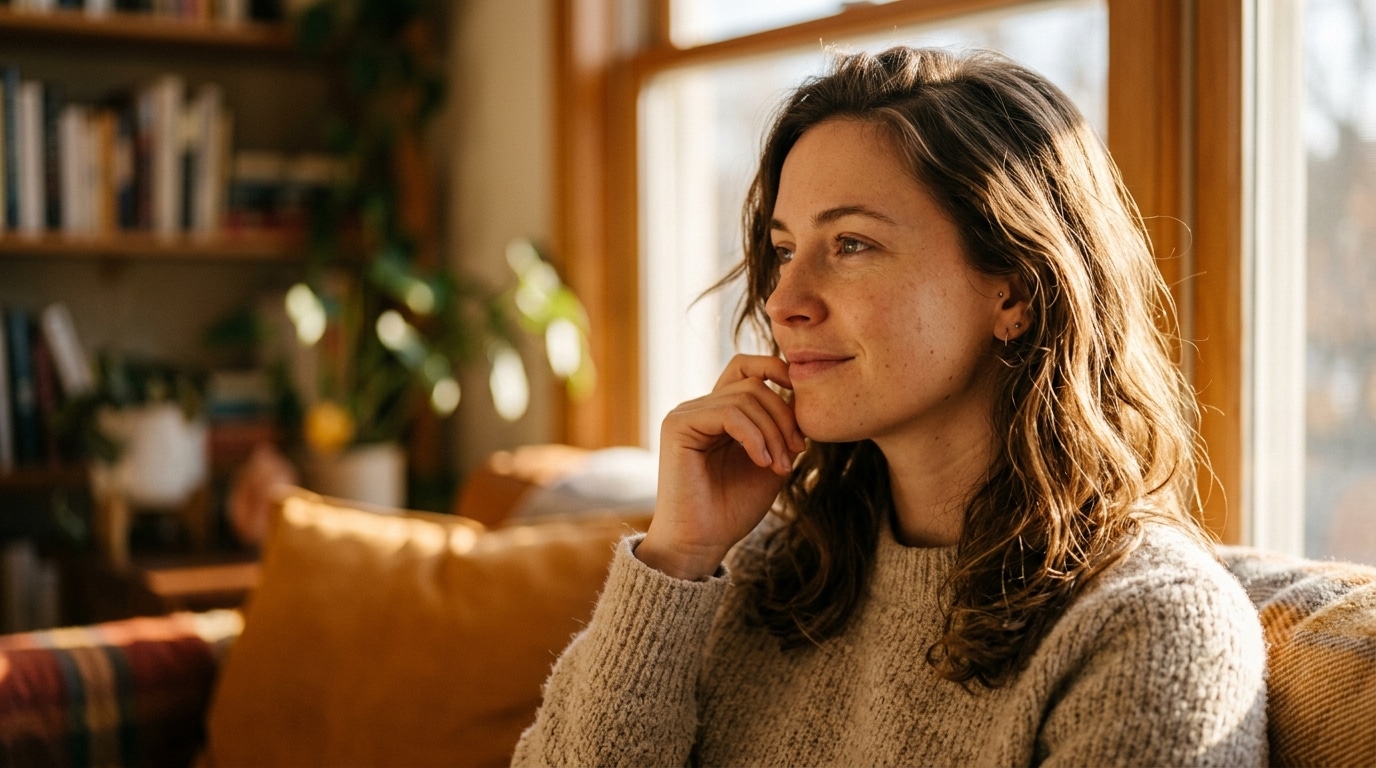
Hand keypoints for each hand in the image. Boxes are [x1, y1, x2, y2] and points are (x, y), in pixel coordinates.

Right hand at [636, 354, 806, 579]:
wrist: (702, 543)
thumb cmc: (732, 509)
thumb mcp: (771, 462)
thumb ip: (781, 430)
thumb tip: (801, 397)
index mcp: (718, 413)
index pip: (746, 368)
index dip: (776, 370)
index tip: (803, 399)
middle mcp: (699, 407)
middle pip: (753, 383)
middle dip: (784, 415)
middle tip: (797, 452)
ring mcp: (686, 414)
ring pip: (745, 397)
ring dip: (773, 431)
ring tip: (779, 466)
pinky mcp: (678, 425)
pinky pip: (728, 413)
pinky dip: (754, 436)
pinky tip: (762, 461)